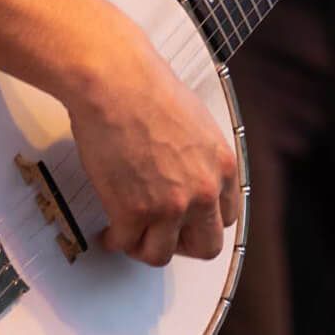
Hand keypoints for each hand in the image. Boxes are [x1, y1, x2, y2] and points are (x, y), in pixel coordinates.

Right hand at [64, 28, 240, 266]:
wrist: (115, 80)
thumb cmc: (146, 87)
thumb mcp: (197, 121)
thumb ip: (200, 156)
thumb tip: (187, 171)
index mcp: (222, 167)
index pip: (225, 217)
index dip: (201, 222)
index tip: (186, 222)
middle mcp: (203, 192)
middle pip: (205, 246)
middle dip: (180, 244)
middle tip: (161, 235)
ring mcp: (169, 206)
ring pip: (161, 254)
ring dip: (144, 247)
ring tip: (130, 235)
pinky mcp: (134, 212)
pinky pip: (125, 243)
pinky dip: (115, 240)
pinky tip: (109, 230)